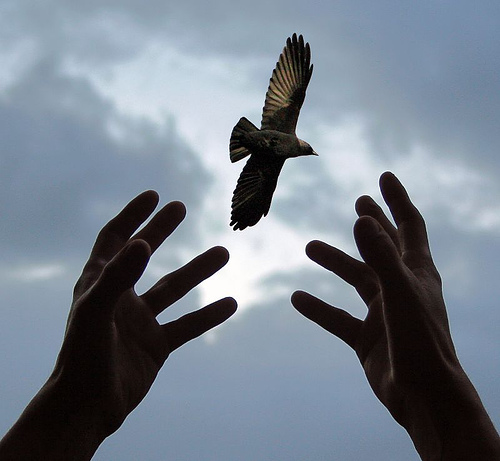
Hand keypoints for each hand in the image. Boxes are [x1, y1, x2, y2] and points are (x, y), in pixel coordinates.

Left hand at [0, 191, 236, 459]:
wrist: (88, 407)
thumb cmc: (83, 356)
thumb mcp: (96, 310)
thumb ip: (118, 276)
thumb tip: (142, 242)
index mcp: (99, 283)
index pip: (114, 238)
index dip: (131, 216)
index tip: (153, 196)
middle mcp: (120, 297)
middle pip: (144, 255)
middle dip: (161, 230)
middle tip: (181, 207)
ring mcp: (140, 320)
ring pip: (174, 288)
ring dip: (198, 270)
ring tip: (224, 252)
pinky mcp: (156, 343)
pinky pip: (188, 325)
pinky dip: (208, 315)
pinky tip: (230, 304)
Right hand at [292, 172, 499, 459]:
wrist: (423, 398)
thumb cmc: (421, 343)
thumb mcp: (400, 294)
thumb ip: (381, 257)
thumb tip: (361, 219)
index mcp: (417, 273)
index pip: (410, 227)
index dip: (398, 201)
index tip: (385, 177)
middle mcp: (401, 289)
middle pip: (385, 248)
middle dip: (373, 224)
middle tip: (359, 203)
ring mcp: (384, 314)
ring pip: (356, 280)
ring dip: (335, 262)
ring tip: (308, 246)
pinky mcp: (368, 338)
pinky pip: (338, 318)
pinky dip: (319, 308)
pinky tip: (297, 298)